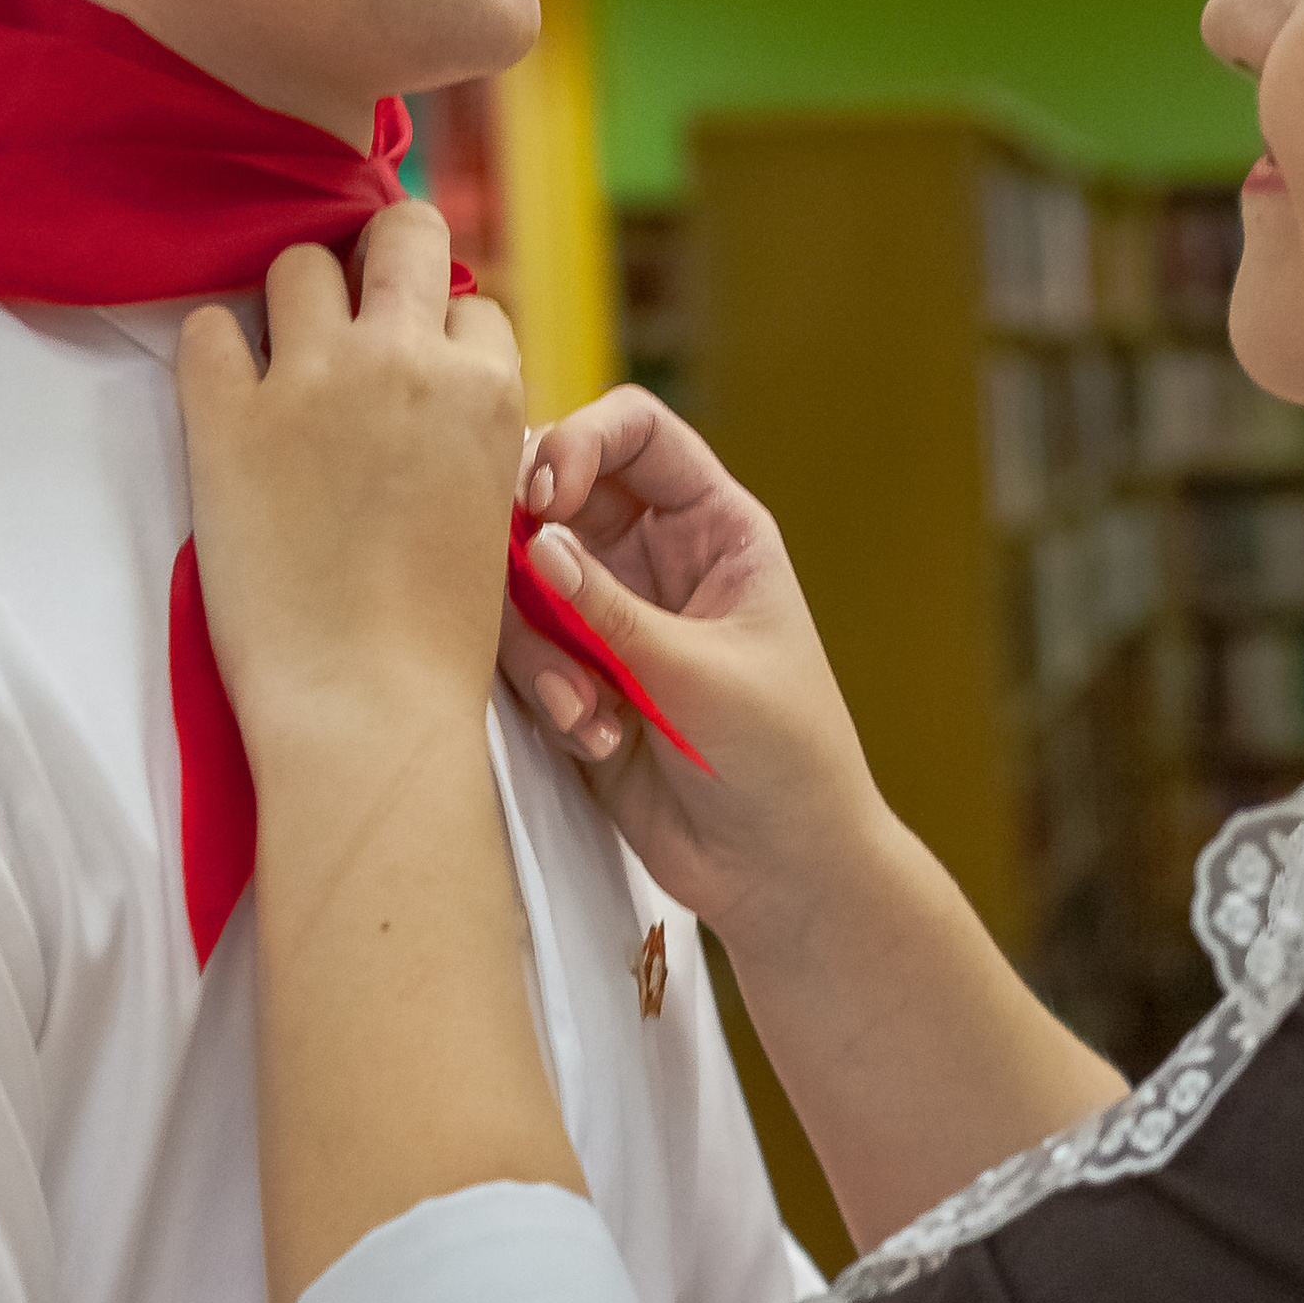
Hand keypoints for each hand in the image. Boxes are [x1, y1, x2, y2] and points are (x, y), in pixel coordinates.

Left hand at [176, 205, 523, 767]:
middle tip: (350, 302)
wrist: (365, 709)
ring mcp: (314, 384)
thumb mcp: (490, 513)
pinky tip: (226, 402)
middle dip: (379, 253)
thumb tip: (432, 400)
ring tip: (283, 363)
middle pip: (400, 229)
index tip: (412, 365)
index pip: (470, 303)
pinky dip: (214, 356)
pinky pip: (206, 330)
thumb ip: (468, 436)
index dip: (438, 330)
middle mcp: (407, 362)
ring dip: (292, 303)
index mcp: (487, 391)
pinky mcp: (228, 420)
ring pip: (298, 264)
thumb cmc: (436, 641)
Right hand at [495, 391, 886, 957]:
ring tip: (587, 709)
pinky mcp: (574, 678)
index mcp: (714, 525)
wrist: (779, 870)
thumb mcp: (701, 672)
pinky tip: (593, 736)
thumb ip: (609, 609)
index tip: (543, 496)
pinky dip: (543, 693)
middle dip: (526, 543)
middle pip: (556, 494)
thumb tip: (532, 541)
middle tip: (523, 589)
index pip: (636, 431)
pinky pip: (521, 654)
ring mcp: (608, 618)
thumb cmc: (782, 759)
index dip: (580, 440)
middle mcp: (654, 557)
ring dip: (541, 646)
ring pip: (523, 582)